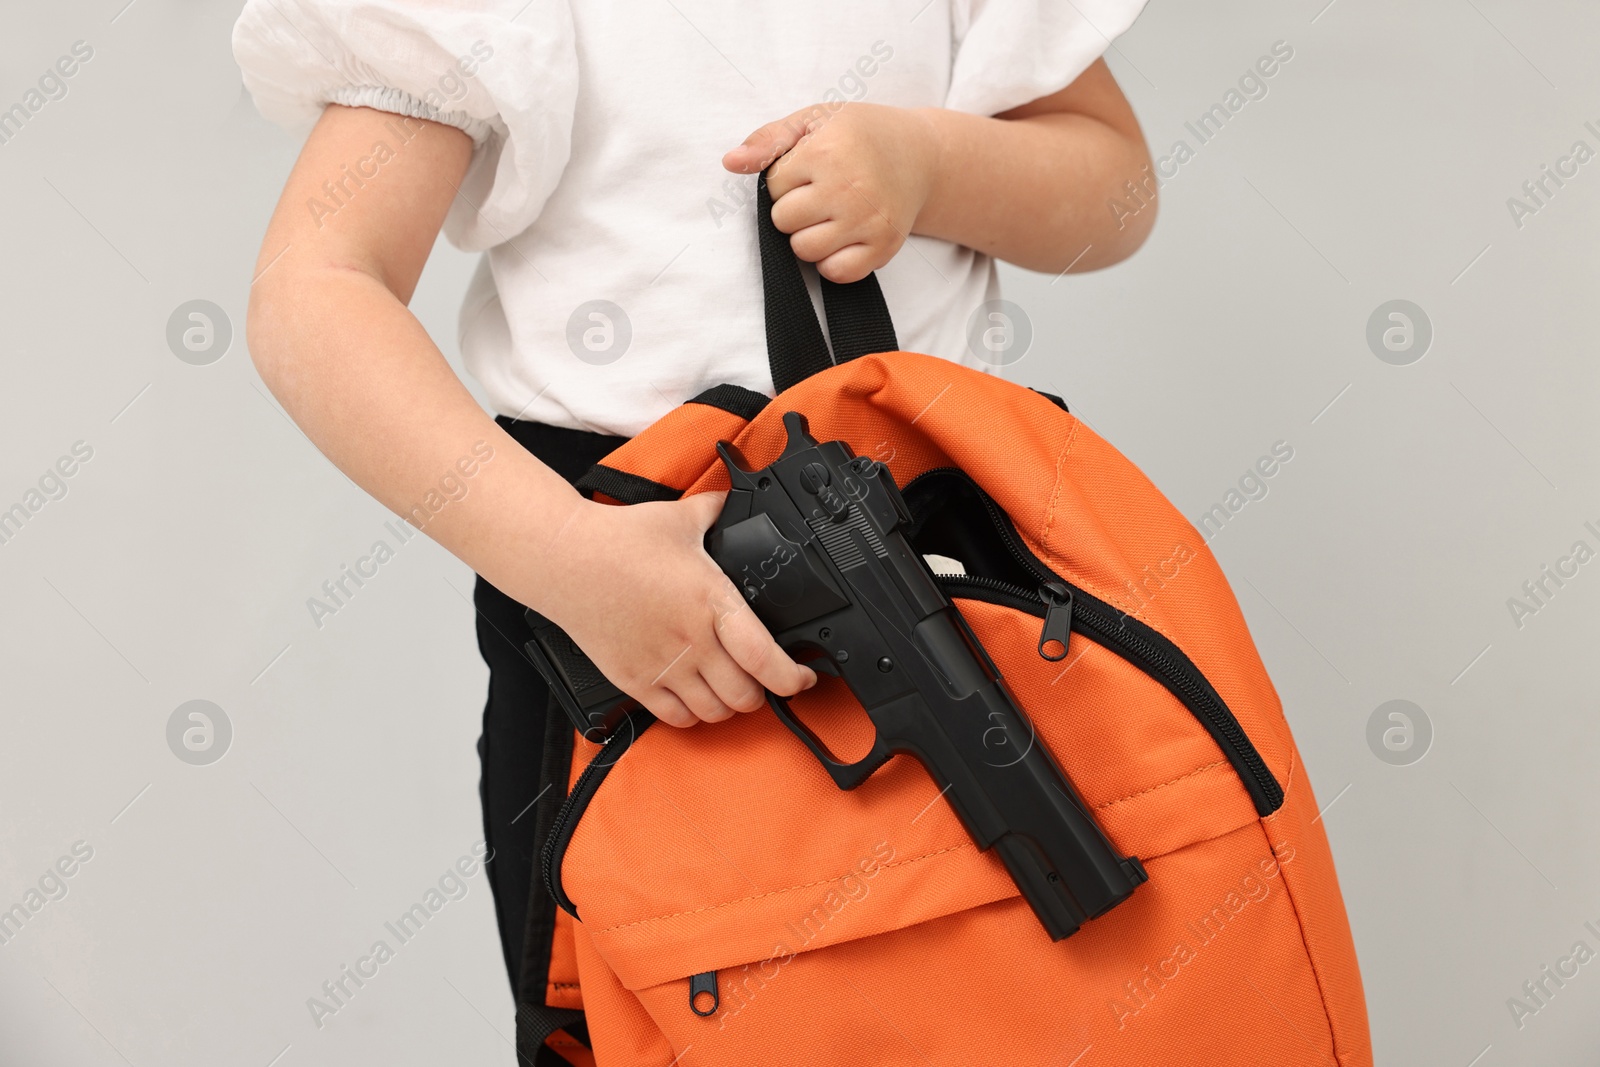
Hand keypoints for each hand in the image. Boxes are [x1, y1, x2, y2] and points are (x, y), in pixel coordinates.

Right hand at [532, 492, 817, 727]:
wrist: (565, 560)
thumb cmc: (620, 540)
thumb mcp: (681, 517)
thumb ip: (718, 511)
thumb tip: (739, 497)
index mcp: (711, 602)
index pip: (766, 659)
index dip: (794, 679)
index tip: (803, 678)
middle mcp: (691, 641)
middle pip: (745, 696)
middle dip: (763, 692)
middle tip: (764, 678)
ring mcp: (662, 666)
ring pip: (714, 712)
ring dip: (729, 705)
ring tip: (731, 687)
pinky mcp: (634, 681)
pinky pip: (676, 719)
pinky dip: (694, 715)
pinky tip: (696, 697)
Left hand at [724, 102, 939, 282]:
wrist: (921, 155)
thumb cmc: (859, 135)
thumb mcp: (813, 121)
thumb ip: (768, 140)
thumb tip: (730, 162)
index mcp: (826, 151)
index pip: (772, 187)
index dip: (786, 178)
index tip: (811, 168)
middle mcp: (849, 188)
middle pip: (784, 222)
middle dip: (795, 208)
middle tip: (822, 191)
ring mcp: (868, 220)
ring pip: (804, 250)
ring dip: (810, 236)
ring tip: (831, 214)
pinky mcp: (884, 246)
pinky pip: (836, 273)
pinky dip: (833, 261)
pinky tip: (843, 236)